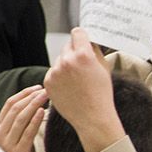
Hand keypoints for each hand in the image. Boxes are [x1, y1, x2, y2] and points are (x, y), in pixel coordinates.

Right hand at [0, 85, 47, 151]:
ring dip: (34, 104)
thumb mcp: (14, 146)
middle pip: (14, 108)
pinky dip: (34, 120)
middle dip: (29, 96)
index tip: (35, 88)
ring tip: (45, 96)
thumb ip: (18, 131)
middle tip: (44, 89)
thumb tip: (33, 114)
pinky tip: (43, 111)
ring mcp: (7, 144)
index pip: (8, 106)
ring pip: (20, 117)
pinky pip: (26, 133)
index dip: (22, 94)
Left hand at [44, 29, 122, 151]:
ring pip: (59, 60)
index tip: (82, 38)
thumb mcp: (104, 69)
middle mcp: (66, 61)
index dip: (81, 36)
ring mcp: (55, 71)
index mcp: (83, 56)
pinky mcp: (47, 81)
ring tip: (77, 81)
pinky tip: (70, 87)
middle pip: (68, 47)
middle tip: (83, 65)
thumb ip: (94, 51)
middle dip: (74, 53)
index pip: (77, 33)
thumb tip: (88, 41)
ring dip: (66, 65)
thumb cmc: (101, 94)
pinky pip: (53, 72)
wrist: (92, 117)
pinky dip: (59, 77)